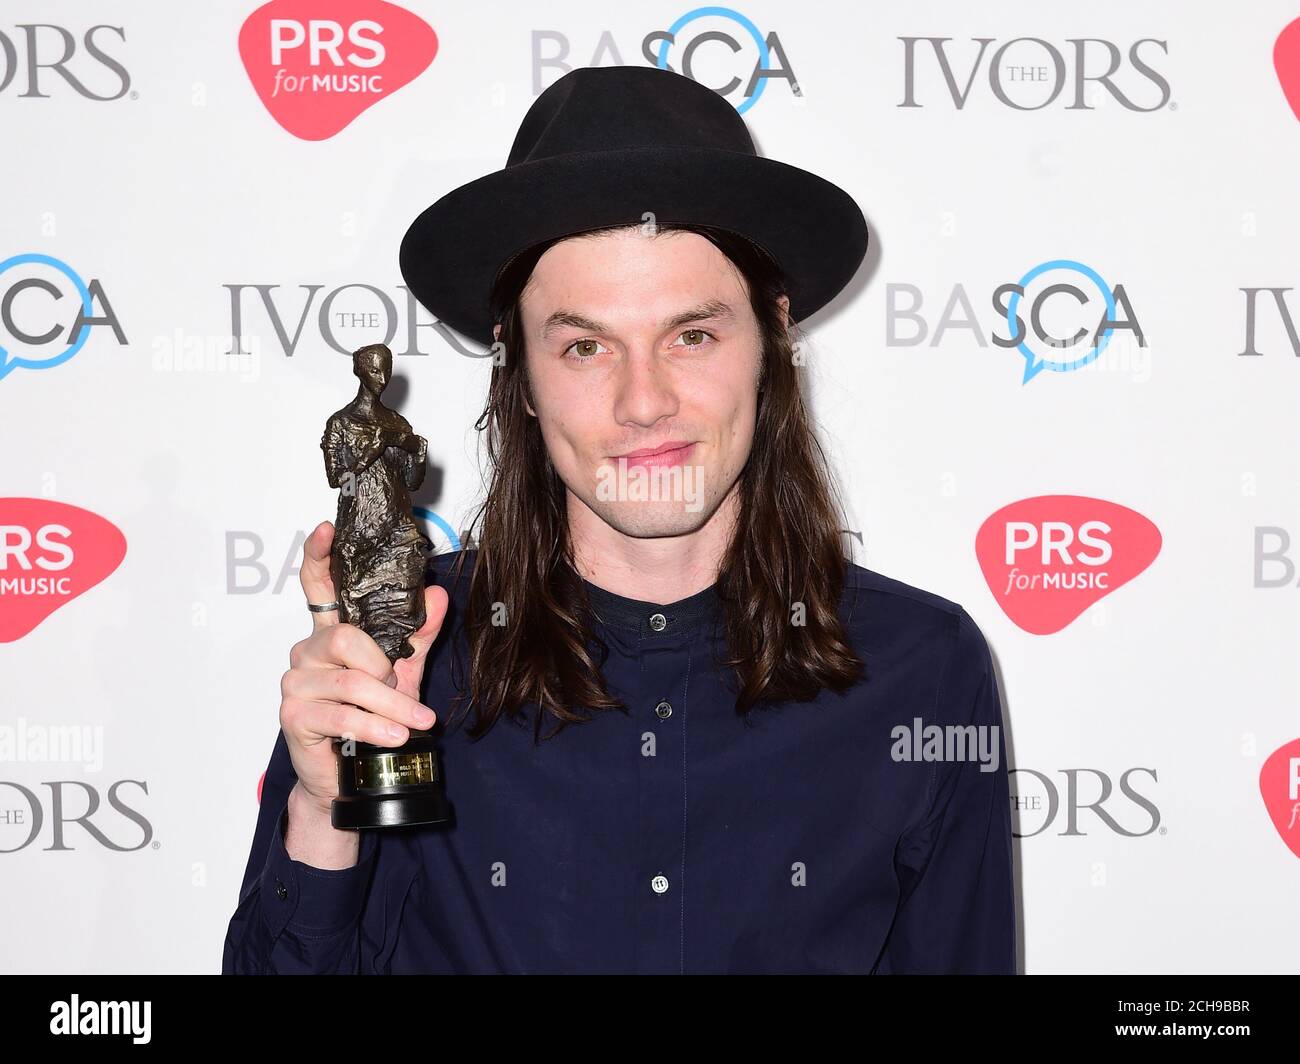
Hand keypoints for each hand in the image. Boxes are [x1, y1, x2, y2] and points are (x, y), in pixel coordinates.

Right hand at [278, 520, 448, 846]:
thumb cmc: (371, 718)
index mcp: (332, 633)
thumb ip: (417, 634)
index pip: (317, 585)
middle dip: (385, 668)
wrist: (348, 776)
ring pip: (350, 681)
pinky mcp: (294, 716)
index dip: (319, 556)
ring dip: (391, 705)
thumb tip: (436, 595)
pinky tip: (394, 736)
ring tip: (414, 723)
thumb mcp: (404, 672)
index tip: (327, 529)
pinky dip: (374, 725)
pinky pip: (340, 714)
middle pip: (346, 637)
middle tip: (404, 690)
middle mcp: (308, 651)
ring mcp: (296, 683)